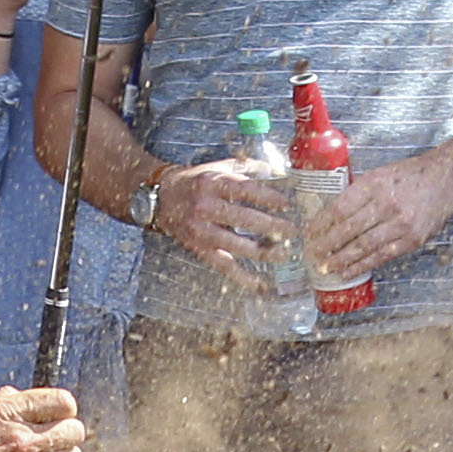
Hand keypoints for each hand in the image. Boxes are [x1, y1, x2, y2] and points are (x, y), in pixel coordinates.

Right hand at [152, 161, 292, 285]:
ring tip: (282, 254)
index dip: (268, 197)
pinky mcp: (198, 249)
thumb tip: (277, 170)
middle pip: (244, 219)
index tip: (286, 204)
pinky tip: (259, 284)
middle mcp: (206, 207)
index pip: (246, 190)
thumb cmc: (195, 182)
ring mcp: (201, 231)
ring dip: (262, 252)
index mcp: (214, 184)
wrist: (161, 199)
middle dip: (271, 226)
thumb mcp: (218, 167)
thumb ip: (247, 167)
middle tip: (291, 230)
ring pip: (235, 245)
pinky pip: (222, 265)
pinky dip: (241, 277)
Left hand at [305, 159, 450, 280]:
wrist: (447, 179)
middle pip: (348, 229)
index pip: (340, 207)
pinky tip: (348, 272)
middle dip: (325, 245)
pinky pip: (382, 256)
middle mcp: (387, 204)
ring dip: (340, 260)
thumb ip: (359, 193)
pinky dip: (362, 266)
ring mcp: (401, 224)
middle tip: (310, 255)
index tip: (309, 233)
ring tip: (324, 268)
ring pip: (363, 246)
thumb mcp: (380, 174)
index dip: (321, 224)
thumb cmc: (411, 175)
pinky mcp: (412, 239)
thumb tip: (331, 213)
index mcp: (374, 184)